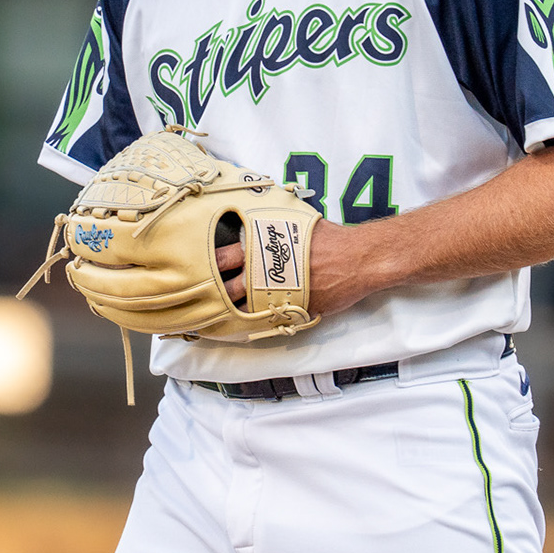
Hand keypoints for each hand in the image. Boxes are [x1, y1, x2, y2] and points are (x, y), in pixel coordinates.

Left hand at [215, 218, 385, 317]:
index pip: (225, 258)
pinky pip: (268, 319)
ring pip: (244, 307)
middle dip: (214, 295)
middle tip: (200, 302)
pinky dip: (254, 324)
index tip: (195, 275)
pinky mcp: (293, 309)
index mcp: (263, 246)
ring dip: (230, 313)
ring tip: (212, 321)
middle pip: (229, 287)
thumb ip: (271, 231)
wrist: (357, 258)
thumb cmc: (329, 239)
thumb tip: (255, 229)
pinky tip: (243, 329)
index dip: (208, 269)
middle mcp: (267, 270)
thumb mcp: (294, 223)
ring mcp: (279, 292)